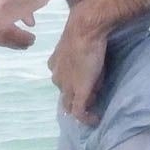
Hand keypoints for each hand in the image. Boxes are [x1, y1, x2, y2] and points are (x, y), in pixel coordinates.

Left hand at [48, 5, 108, 122]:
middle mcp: (57, 78)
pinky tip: (94, 120)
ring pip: (70, 105)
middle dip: (77, 98)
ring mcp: (66, 87)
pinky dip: (86, 119)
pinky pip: (79, 112)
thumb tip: (89, 77)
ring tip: (94, 108)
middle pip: (65, 95)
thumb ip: (81, 62)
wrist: (84, 29)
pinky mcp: (78, 92)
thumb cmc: (84, 32)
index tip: (87, 86)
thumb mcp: (81, 48)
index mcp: (55, 66)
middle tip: (93, 95)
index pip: (62, 82)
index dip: (74, 86)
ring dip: (82, 108)